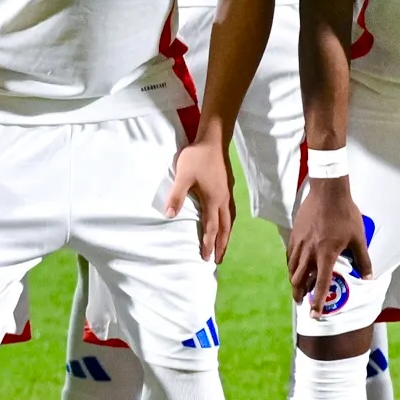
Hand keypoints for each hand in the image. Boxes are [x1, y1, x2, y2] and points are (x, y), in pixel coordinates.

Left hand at [163, 136, 235, 265]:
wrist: (213, 140)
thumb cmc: (196, 157)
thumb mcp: (182, 175)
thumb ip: (176, 195)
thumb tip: (169, 215)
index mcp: (213, 200)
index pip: (212, 228)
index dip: (208, 244)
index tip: (206, 258)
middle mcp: (223, 200)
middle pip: (225, 228)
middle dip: (221, 245)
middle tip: (218, 260)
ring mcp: (227, 193)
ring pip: (230, 220)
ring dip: (227, 235)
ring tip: (224, 245)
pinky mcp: (228, 187)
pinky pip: (231, 211)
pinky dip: (229, 222)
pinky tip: (226, 221)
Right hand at [284, 174, 369, 317]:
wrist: (328, 191)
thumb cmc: (345, 214)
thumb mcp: (358, 237)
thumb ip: (363, 259)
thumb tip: (369, 277)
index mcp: (326, 255)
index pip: (321, 284)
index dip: (318, 302)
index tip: (315, 314)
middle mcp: (310, 252)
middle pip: (300, 280)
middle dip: (300, 294)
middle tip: (302, 303)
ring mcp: (300, 243)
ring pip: (292, 269)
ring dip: (294, 282)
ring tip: (298, 288)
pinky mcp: (294, 234)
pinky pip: (289, 255)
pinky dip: (291, 265)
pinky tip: (294, 267)